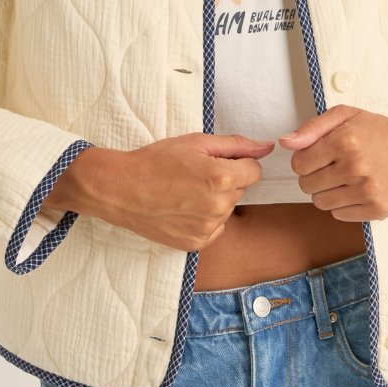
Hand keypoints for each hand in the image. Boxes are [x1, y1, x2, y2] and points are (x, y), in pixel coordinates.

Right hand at [41, 132, 275, 251]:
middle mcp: (219, 206)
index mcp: (222, 178)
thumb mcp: (195, 142)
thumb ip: (235, 145)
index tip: (215, 161)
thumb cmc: (155, 161)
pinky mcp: (196, 244)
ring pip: (227, 209)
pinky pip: (214, 229)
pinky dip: (203, 220)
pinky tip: (182, 209)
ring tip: (184, 192)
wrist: (121, 189)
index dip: (237, 162)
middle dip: (225, 181)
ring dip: (214, 201)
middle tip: (194, 175)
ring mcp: (207, 228)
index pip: (254, 170)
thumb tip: (266, 147)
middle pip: (240, 189)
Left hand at [278, 105, 387, 221]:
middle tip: (332, 166)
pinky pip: (339, 215)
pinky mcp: (377, 209)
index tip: (318, 155)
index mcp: (346, 141)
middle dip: (313, 176)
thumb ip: (312, 128)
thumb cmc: (378, 131)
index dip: (304, 160)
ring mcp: (368, 191)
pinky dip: (342, 204)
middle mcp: (356, 168)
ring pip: (320, 203)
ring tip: (343, 178)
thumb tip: (285, 143)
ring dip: (326, 191)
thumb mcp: (346, 116)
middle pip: (307, 186)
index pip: (299, 164)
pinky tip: (355, 189)